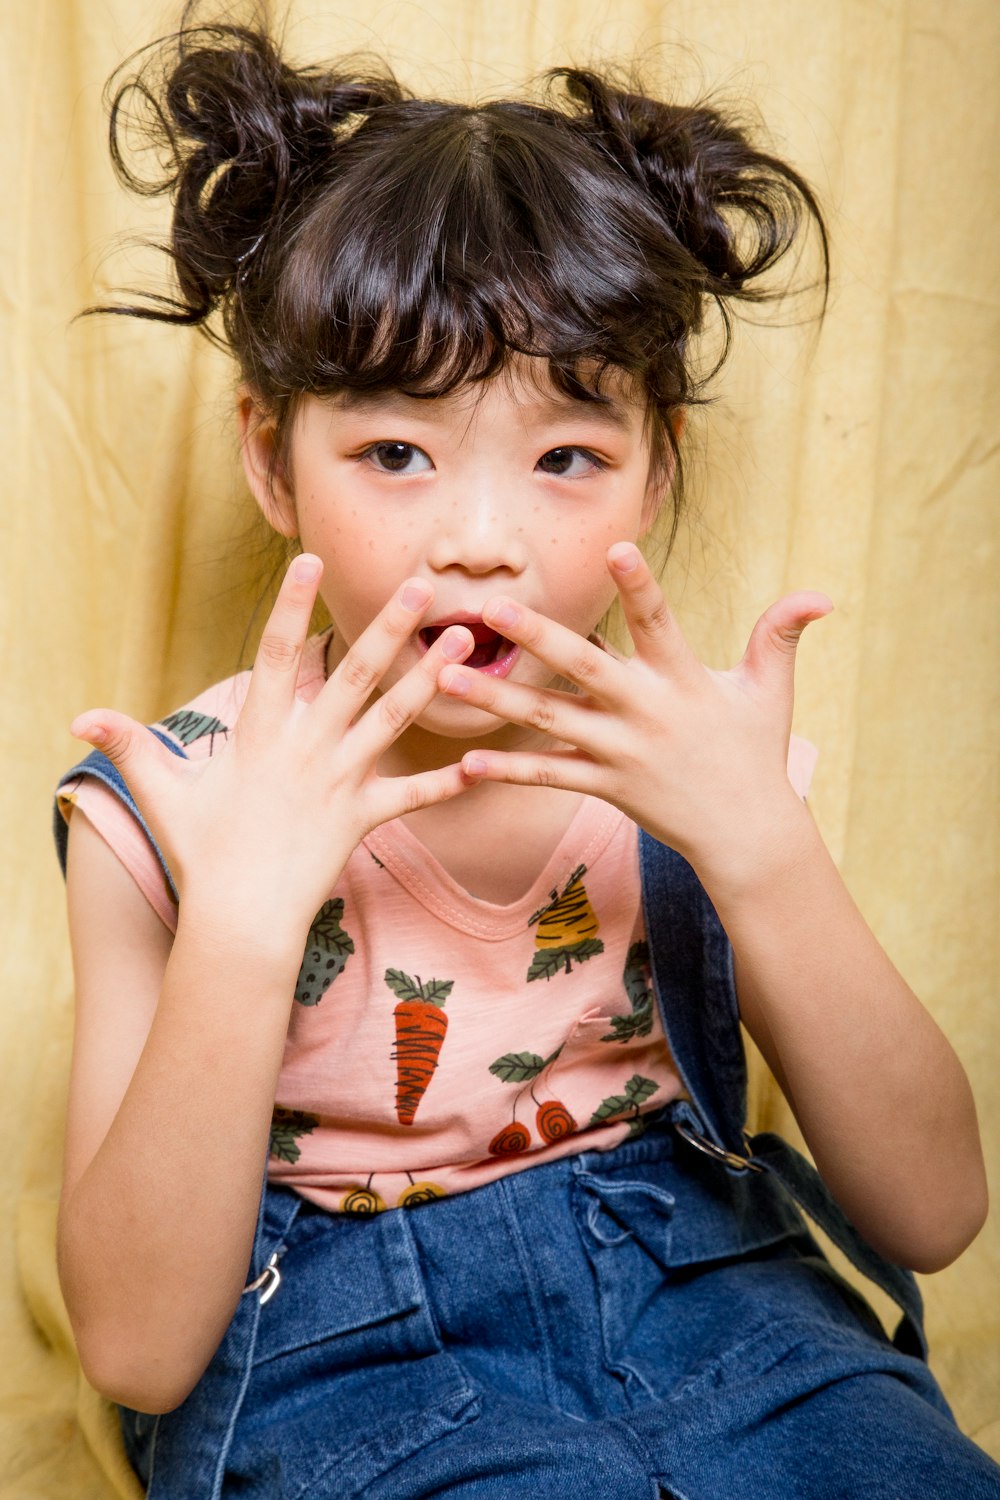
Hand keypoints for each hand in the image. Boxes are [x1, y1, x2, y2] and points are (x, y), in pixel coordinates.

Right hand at [70, 556, 475, 935]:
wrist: (240, 920)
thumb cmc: (201, 854)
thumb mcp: (162, 794)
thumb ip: (131, 747)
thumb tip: (81, 717)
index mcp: (260, 734)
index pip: (275, 654)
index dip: (291, 606)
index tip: (311, 562)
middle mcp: (306, 749)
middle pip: (352, 676)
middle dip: (387, 628)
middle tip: (421, 587)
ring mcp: (339, 782)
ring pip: (391, 720)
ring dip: (427, 680)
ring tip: (464, 645)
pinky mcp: (362, 819)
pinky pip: (409, 797)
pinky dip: (443, 782)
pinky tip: (478, 764)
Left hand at [437, 543, 830, 893]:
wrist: (746, 833)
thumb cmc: (755, 753)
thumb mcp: (771, 691)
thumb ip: (780, 635)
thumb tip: (822, 595)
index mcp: (683, 679)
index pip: (660, 621)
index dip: (641, 585)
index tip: (617, 547)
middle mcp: (646, 712)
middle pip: (584, 668)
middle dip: (537, 637)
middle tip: (491, 609)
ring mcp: (620, 751)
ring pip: (549, 721)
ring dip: (496, 700)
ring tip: (445, 678)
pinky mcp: (604, 785)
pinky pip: (549, 776)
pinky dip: (507, 770)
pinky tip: (464, 762)